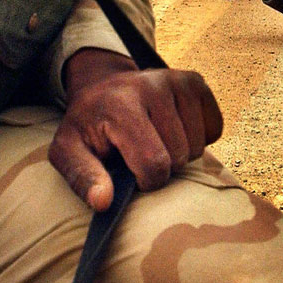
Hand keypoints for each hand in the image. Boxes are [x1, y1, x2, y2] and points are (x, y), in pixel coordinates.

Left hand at [50, 49, 223, 210]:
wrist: (102, 87)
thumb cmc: (88, 126)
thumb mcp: (68, 151)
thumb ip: (82, 177)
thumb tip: (103, 202)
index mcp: (121, 104)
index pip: (154, 164)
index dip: (145, 181)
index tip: (130, 172)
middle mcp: (152, 84)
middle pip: (179, 156)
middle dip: (162, 167)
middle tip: (140, 153)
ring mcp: (177, 80)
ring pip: (198, 145)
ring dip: (180, 153)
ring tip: (155, 140)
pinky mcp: (195, 81)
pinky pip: (214, 128)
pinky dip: (199, 137)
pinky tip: (174, 128)